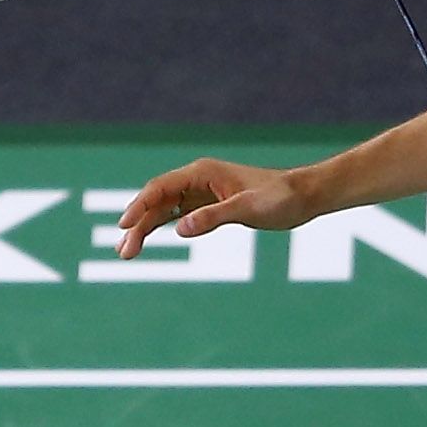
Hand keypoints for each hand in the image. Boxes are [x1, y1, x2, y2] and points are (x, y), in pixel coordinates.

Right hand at [111, 159, 309, 256]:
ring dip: (144, 229)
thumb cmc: (280, 199)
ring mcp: (200, 193)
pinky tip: (144, 241)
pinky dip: (159, 228)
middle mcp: (196, 180)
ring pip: (163, 210)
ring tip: (126, 253)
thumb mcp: (248, 209)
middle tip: (123, 253)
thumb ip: (214, 217)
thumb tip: (180, 228)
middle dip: (138, 225)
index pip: (160, 188)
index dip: (140, 207)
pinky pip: (175, 215)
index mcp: (202, 173)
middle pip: (157, 201)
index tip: (124, 226)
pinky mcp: (207, 206)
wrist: (302, 197)